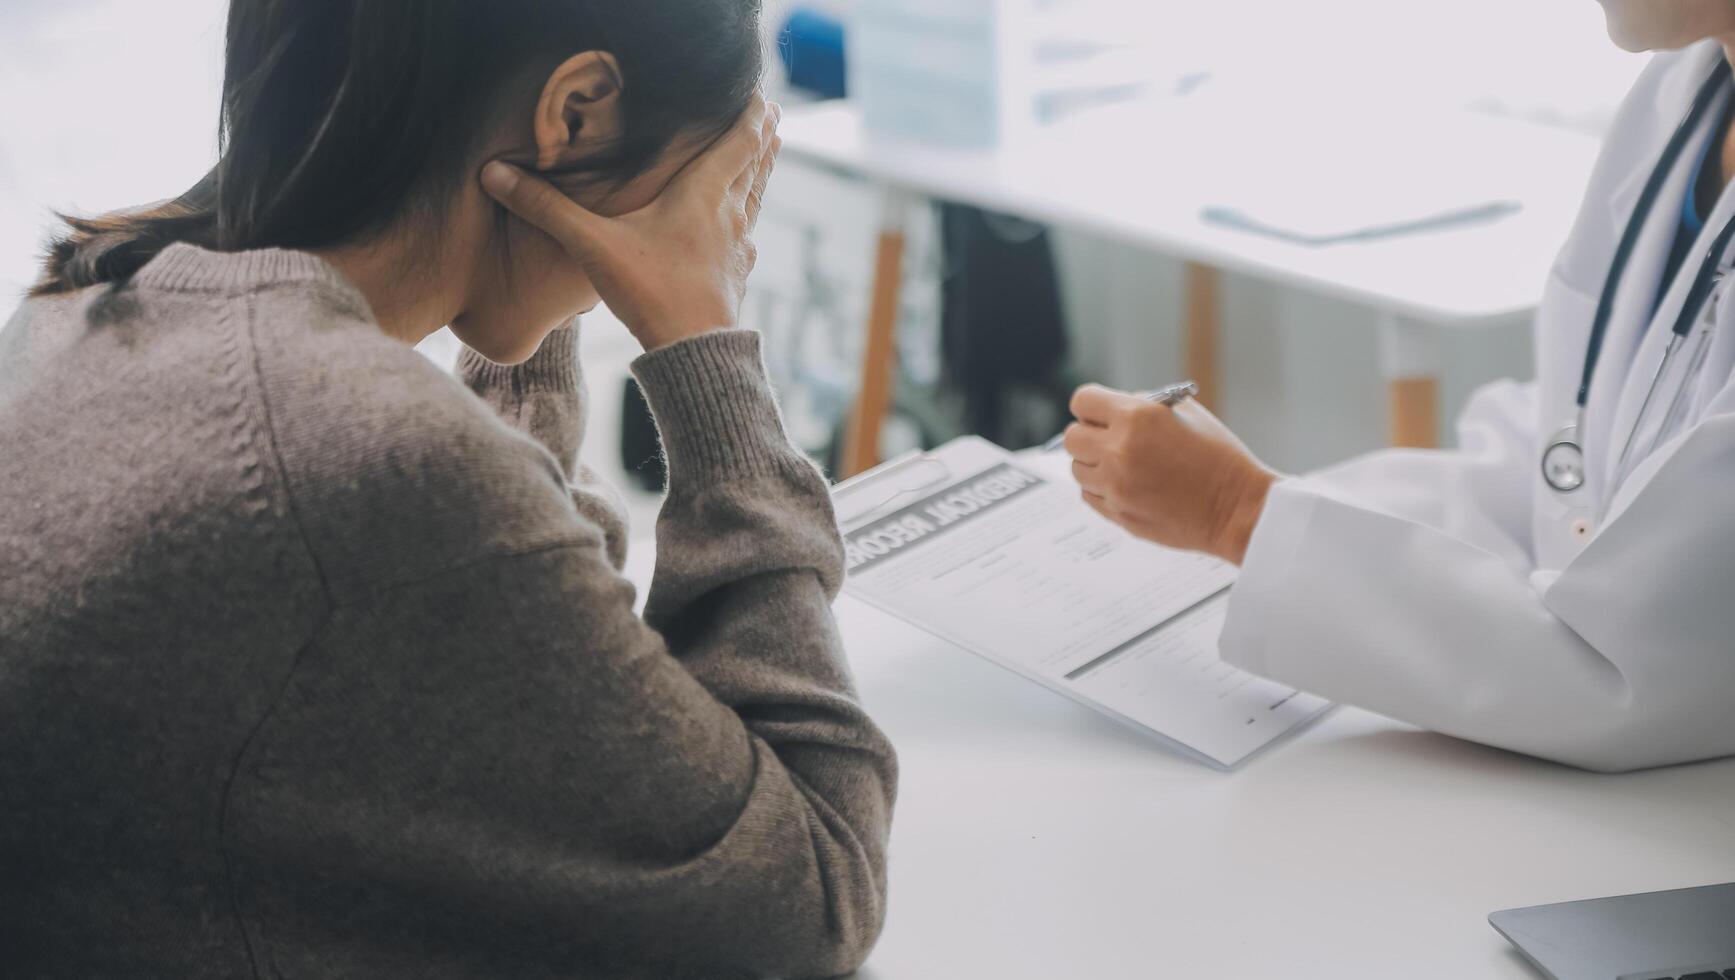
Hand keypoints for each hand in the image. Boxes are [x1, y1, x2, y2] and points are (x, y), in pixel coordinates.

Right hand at [481, 98, 781, 350]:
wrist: (692, 353)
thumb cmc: (650, 292)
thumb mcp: (592, 246)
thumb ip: (546, 208)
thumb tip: (494, 173)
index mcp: (703, 194)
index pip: (739, 141)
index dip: (752, 114)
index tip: (762, 92)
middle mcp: (729, 215)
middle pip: (754, 166)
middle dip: (762, 137)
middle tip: (774, 114)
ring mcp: (738, 248)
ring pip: (755, 199)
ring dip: (761, 173)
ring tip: (770, 152)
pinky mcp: (737, 276)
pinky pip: (746, 236)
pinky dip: (747, 218)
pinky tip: (743, 229)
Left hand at [1062, 385, 1280, 564]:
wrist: (1237, 508)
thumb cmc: (1219, 457)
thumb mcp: (1186, 413)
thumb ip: (1143, 405)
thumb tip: (1111, 409)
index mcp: (1137, 417)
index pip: (1083, 401)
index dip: (1091, 406)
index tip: (1100, 413)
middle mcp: (1119, 450)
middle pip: (1072, 437)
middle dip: (1088, 435)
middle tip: (1109, 440)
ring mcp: (1116, 485)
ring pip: (1078, 469)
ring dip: (1094, 465)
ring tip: (1124, 466)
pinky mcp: (1118, 513)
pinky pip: (1089, 495)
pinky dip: (1101, 489)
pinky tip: (1128, 485)